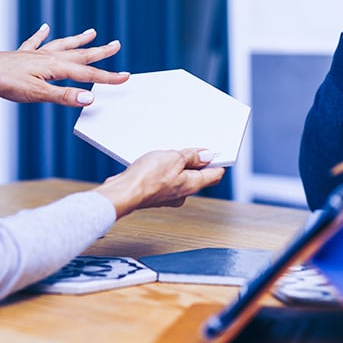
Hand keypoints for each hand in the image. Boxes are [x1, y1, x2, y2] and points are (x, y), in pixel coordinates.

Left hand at [0, 24, 128, 104]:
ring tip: (92, 33)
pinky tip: (45, 27)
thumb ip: (64, 97)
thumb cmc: (6, 83)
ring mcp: (35, 54)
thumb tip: (90, 98)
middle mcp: (48, 57)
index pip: (88, 73)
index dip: (108, 77)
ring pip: (62, 45)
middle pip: (80, 54)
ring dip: (78, 40)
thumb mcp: (37, 94)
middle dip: (100, 52)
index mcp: (55, 67)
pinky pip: (35, 42)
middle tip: (117, 45)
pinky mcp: (21, 55)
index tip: (125, 77)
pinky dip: (42, 35)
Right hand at [95, 148, 224, 217]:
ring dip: (179, 165)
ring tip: (172, 152)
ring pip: (181, 178)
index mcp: (191, 185)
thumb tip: (206, 156)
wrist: (123, 192)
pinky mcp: (155, 193)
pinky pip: (167, 180)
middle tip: (194, 148)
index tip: (219, 152)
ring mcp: (168, 195)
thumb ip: (191, 157)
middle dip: (198, 162)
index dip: (219, 162)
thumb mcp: (173, 158)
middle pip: (198, 176)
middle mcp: (182, 193)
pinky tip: (158, 161)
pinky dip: (166, 171)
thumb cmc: (147, 178)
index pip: (214, 175)